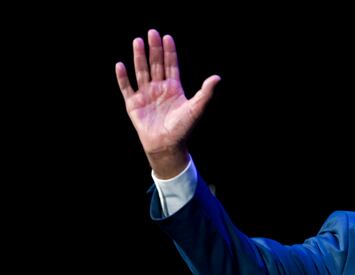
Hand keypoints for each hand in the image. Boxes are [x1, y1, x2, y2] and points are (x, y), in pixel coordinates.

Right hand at [115, 29, 219, 177]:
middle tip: (152, 32)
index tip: (167, 37)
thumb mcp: (196, 108)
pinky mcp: (133, 104)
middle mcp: (159, 88)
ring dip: (139, 57)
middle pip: (155, 64)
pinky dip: (123, 77)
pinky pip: (126, 88)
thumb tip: (217, 78)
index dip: (169, 52)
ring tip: (138, 41)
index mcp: (173, 88)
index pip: (171, 65)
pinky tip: (120, 65)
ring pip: (141, 71)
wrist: (167, 146)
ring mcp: (145, 95)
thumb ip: (205, 93)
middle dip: (154, 49)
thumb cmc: (183, 129)